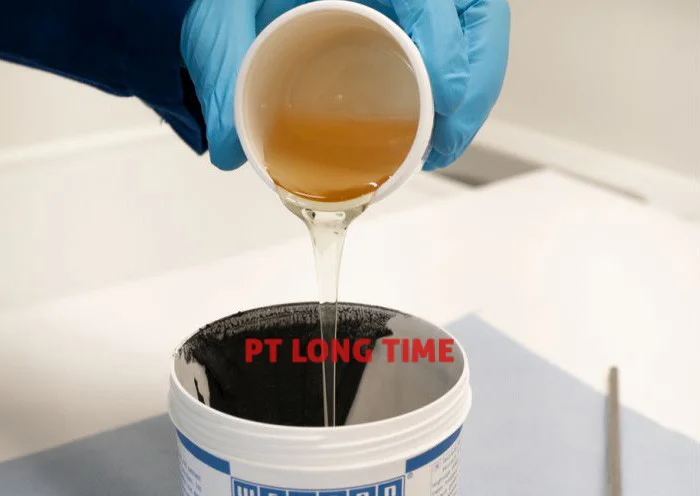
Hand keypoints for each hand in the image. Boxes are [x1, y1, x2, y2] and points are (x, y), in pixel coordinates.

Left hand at [182, 0, 509, 171]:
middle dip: (473, 87)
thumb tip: (229, 148)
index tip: (440, 98)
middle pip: (478, 17)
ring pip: (480, 33)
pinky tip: (434, 125)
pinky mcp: (421, 15)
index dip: (447, 45)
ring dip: (472, 96)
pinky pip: (464, 45)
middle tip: (441, 145)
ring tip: (439, 147)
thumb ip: (222, 59)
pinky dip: (459, 91)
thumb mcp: (224, 2)